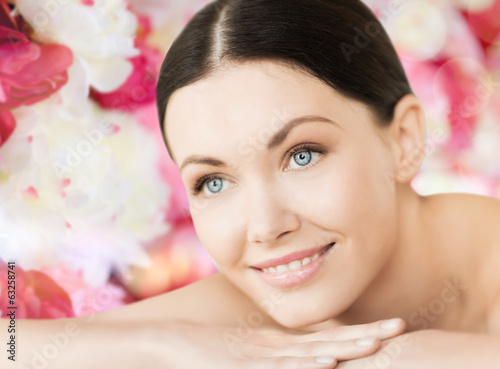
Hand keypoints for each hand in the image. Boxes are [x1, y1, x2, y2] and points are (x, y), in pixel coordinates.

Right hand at [158, 318, 405, 367]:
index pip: (328, 339)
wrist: (174, 342)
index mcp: (281, 346)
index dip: (359, 335)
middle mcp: (278, 347)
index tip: (390, 330)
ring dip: (344, 347)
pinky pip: (281, 367)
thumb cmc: (211, 353)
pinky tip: (327, 362)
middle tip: (400, 326)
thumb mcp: (249, 355)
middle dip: (366, 335)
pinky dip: (305, 365)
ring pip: (311, 352)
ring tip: (376, 342)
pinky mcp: (247, 365)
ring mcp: (263, 355)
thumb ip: (276, 359)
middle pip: (329, 340)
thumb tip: (308, 359)